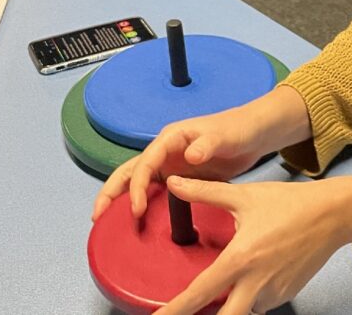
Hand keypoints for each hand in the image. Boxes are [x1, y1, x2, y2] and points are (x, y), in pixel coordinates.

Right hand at [92, 86, 310, 221]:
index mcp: (171, 138)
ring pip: (139, 183)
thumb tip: (191, 156)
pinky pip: (157, 193)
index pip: (145, 163)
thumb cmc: (238, 128)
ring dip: (122, 200)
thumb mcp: (225, 135)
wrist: (254, 134)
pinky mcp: (181, 177)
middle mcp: (165, 152)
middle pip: (130, 171)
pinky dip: (144, 206)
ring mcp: (171, 165)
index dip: (137, 187)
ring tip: (106, 223)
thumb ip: (209, 143)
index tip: (136, 209)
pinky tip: (140, 223)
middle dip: (111, 192)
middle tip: (96, 217)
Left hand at [156, 173, 351, 314]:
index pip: (200, 293)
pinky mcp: (286, 294)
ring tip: (217, 297)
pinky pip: (260, 306)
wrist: (332, 214)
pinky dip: (248, 301)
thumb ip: (205, 192)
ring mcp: (273, 292)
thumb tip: (174, 182)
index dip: (175, 310)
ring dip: (229, 308)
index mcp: (240, 258)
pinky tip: (246, 284)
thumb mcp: (244, 195)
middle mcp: (256, 282)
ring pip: (243, 313)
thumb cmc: (289, 203)